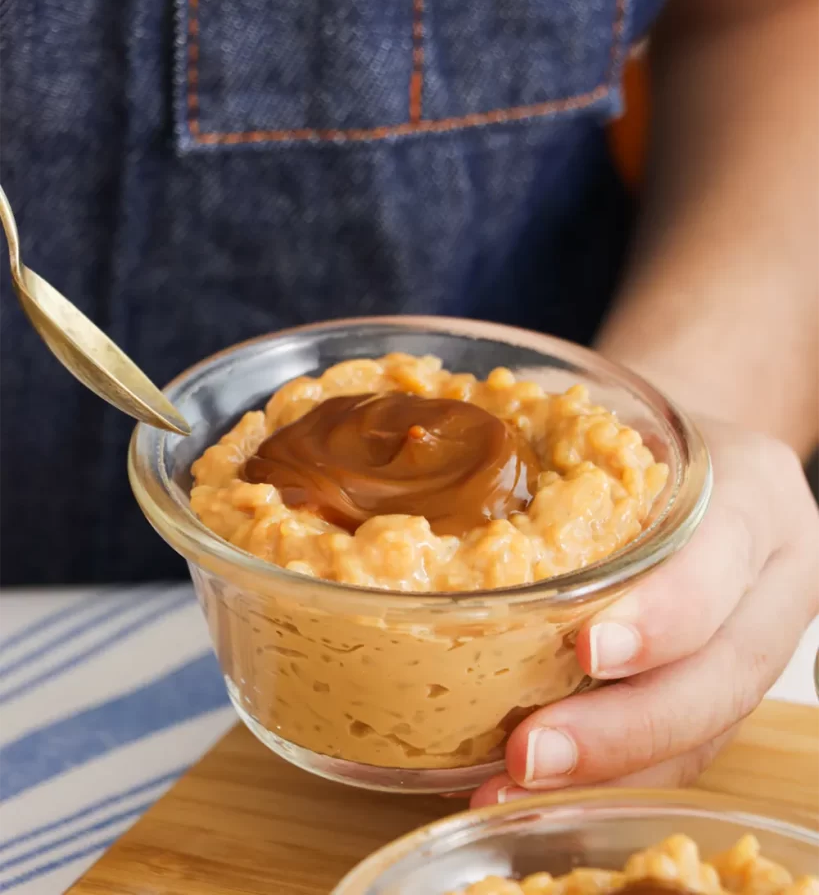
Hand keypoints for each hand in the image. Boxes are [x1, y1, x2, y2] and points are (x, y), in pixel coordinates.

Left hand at [470, 419, 818, 806]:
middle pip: (723, 674)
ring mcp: (759, 638)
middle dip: (625, 729)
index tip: (585, 653)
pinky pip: (686, 744)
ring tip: (510, 787)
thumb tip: (420, 462)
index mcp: (751, 493)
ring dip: (609, 770)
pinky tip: (543, 786)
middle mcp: (772, 575)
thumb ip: (548, 438)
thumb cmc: (633, 428)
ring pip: (707, 727)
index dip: (663, 616)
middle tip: (529, 755)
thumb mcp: (607, 411)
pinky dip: (614, 773)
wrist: (700, 451)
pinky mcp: (727, 681)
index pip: (717, 563)